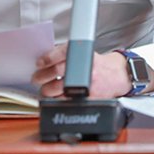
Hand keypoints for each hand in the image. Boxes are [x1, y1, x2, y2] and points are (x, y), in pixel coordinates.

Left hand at [31, 44, 153, 97]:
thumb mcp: (84, 52)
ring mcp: (86, 84)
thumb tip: (44, 60)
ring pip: (58, 90)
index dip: (46, 59)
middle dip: (41, 76)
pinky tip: (56, 97)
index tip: (39, 63)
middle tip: (36, 78)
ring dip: (46, 91)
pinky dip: (58, 100)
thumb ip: (65, 53)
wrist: (117, 76)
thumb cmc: (97, 64)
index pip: (59, 54)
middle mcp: (84, 68)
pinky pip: (66, 101)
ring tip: (45, 89)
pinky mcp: (87, 98)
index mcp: (82, 54)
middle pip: (56, 72)